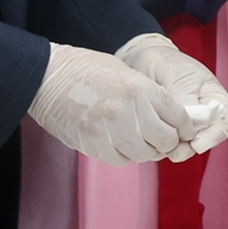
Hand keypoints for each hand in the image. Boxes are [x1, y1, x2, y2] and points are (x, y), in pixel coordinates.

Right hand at [29, 44, 187, 164]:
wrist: (42, 76)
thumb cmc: (82, 69)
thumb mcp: (123, 71)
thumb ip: (148, 94)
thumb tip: (168, 118)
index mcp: (139, 89)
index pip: (178, 117)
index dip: (185, 127)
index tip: (183, 130)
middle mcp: (127, 111)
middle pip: (164, 140)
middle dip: (166, 141)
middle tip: (160, 138)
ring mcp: (108, 130)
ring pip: (143, 154)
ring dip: (145, 150)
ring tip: (137, 141)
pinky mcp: (91, 144)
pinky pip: (120, 159)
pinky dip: (123, 155)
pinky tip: (117, 143)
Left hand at [117, 33, 227, 159]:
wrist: (143, 59)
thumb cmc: (167, 63)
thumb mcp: (181, 77)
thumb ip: (187, 99)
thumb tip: (190, 122)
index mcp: (216, 101)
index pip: (222, 125)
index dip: (212, 137)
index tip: (197, 144)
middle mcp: (204, 116)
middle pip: (203, 139)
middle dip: (188, 147)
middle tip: (172, 151)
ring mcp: (185, 123)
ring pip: (184, 143)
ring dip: (173, 148)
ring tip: (158, 147)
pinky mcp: (167, 126)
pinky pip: (167, 139)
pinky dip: (160, 143)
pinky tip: (149, 141)